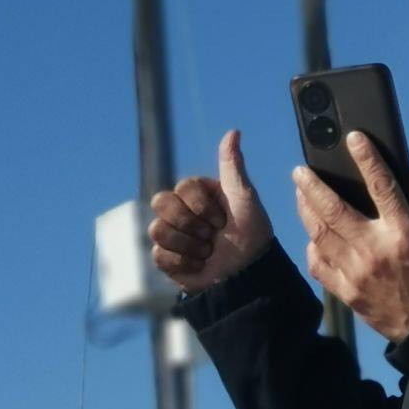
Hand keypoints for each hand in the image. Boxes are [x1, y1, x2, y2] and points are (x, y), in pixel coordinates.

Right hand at [149, 130, 273, 296]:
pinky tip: (199, 266)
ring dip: (187, 245)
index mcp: (200, 194)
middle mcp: (184, 211)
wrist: (248, 278)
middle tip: (212, 237)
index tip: (223, 220)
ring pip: (157, 229)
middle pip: (161, 203)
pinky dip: (182, 263)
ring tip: (207, 253)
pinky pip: (158, 254)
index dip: (201, 206)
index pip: (181, 187)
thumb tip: (233, 131)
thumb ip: (233, 166)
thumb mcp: (244, 198)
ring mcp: (174, 235)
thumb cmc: (252, 236)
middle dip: (189, 223)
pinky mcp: (168, 260)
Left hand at [292, 135, 408, 342]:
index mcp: (404, 232)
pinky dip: (312, 248)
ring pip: (320, 234)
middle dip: (312, 185)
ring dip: (306, 210)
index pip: (380, 184)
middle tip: (300, 170)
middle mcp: (374, 249)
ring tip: (300, 194)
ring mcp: (356, 273)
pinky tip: (312, 237)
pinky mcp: (348, 293)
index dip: (366, 158)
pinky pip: (320, 266)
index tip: (353, 138)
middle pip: (333, 209)